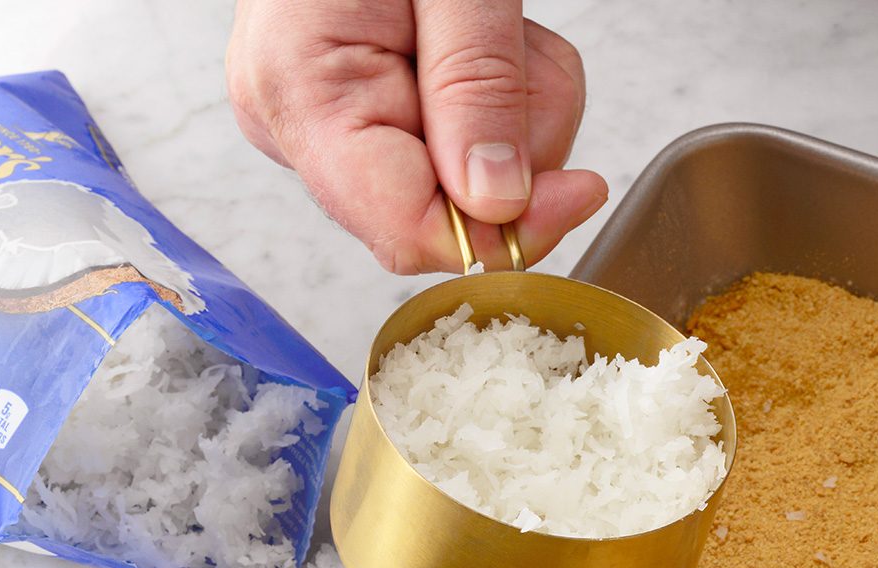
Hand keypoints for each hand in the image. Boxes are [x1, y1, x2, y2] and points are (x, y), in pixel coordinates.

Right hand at [227, 0, 607, 272]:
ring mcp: (331, 124)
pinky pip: (469, 144)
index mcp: (301, 92)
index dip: (503, 229)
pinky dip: (507, 93)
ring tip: (496, 27)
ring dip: (521, 106)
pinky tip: (485, 34)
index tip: (577, 188)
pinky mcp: (370, 115)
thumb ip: (476, 87)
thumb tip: (496, 203)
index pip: (406, 229)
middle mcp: (300, 124)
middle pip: (449, 209)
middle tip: (514, 48)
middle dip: (515, 141)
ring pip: (473, 179)